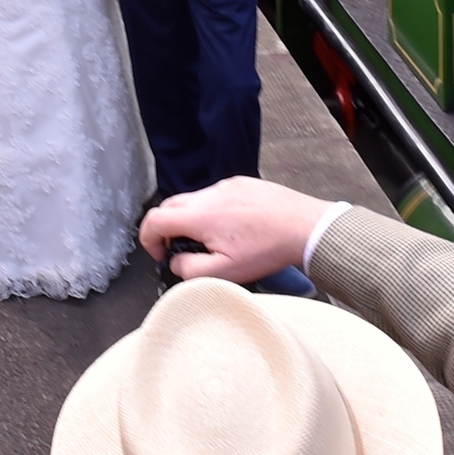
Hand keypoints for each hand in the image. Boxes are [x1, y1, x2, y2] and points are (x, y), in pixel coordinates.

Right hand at [140, 176, 330, 285]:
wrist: (304, 227)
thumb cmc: (268, 250)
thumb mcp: (225, 271)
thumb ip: (189, 269)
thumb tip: (175, 263)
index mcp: (199, 216)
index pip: (154, 219)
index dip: (148, 239)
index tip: (160, 253)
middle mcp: (209, 195)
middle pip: (170, 206)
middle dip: (167, 229)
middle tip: (180, 249)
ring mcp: (226, 185)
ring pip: (194, 200)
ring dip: (191, 219)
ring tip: (212, 241)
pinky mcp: (241, 183)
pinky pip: (215, 195)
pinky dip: (212, 210)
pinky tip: (233, 228)